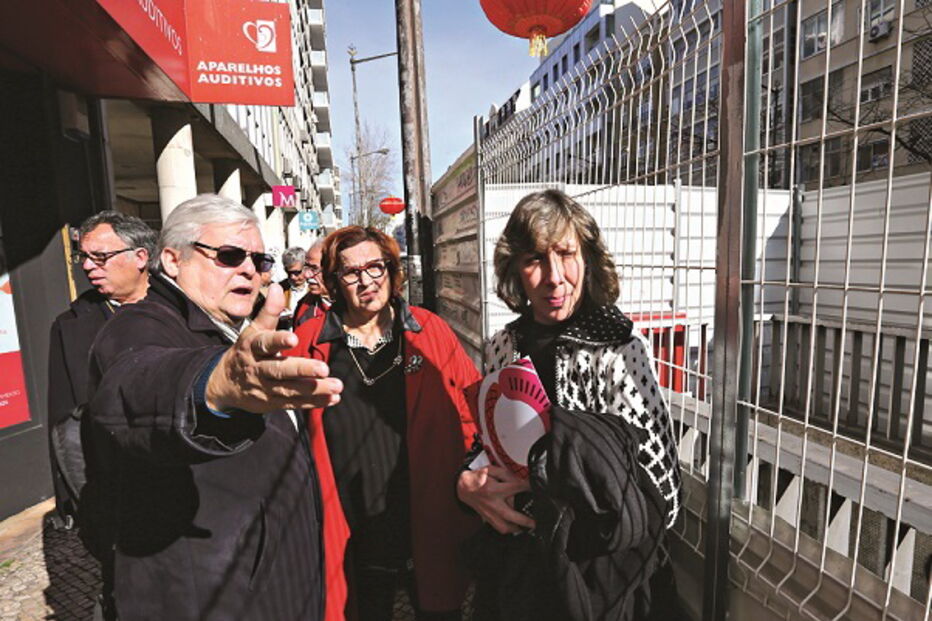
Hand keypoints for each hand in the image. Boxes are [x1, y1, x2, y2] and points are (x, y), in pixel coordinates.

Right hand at [205, 284, 342, 412]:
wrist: (224, 384)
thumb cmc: (246, 352)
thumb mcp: (253, 330)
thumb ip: (268, 311)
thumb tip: (277, 287)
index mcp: (253, 347)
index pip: (265, 343)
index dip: (278, 341)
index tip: (293, 338)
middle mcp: (258, 369)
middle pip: (280, 370)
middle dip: (302, 370)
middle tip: (324, 368)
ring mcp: (264, 388)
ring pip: (290, 390)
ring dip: (314, 389)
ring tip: (336, 386)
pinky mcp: (272, 403)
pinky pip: (294, 403)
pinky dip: (313, 402)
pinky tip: (332, 398)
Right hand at [457, 464, 534, 533]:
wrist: (463, 487)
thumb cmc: (477, 478)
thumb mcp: (492, 469)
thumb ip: (507, 475)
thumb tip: (521, 481)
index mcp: (494, 489)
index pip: (516, 488)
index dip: (528, 487)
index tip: (535, 488)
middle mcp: (492, 503)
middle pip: (511, 515)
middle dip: (526, 520)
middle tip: (536, 522)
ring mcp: (489, 513)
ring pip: (505, 527)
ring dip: (518, 528)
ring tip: (528, 527)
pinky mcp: (487, 519)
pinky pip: (500, 529)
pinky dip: (509, 530)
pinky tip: (516, 527)